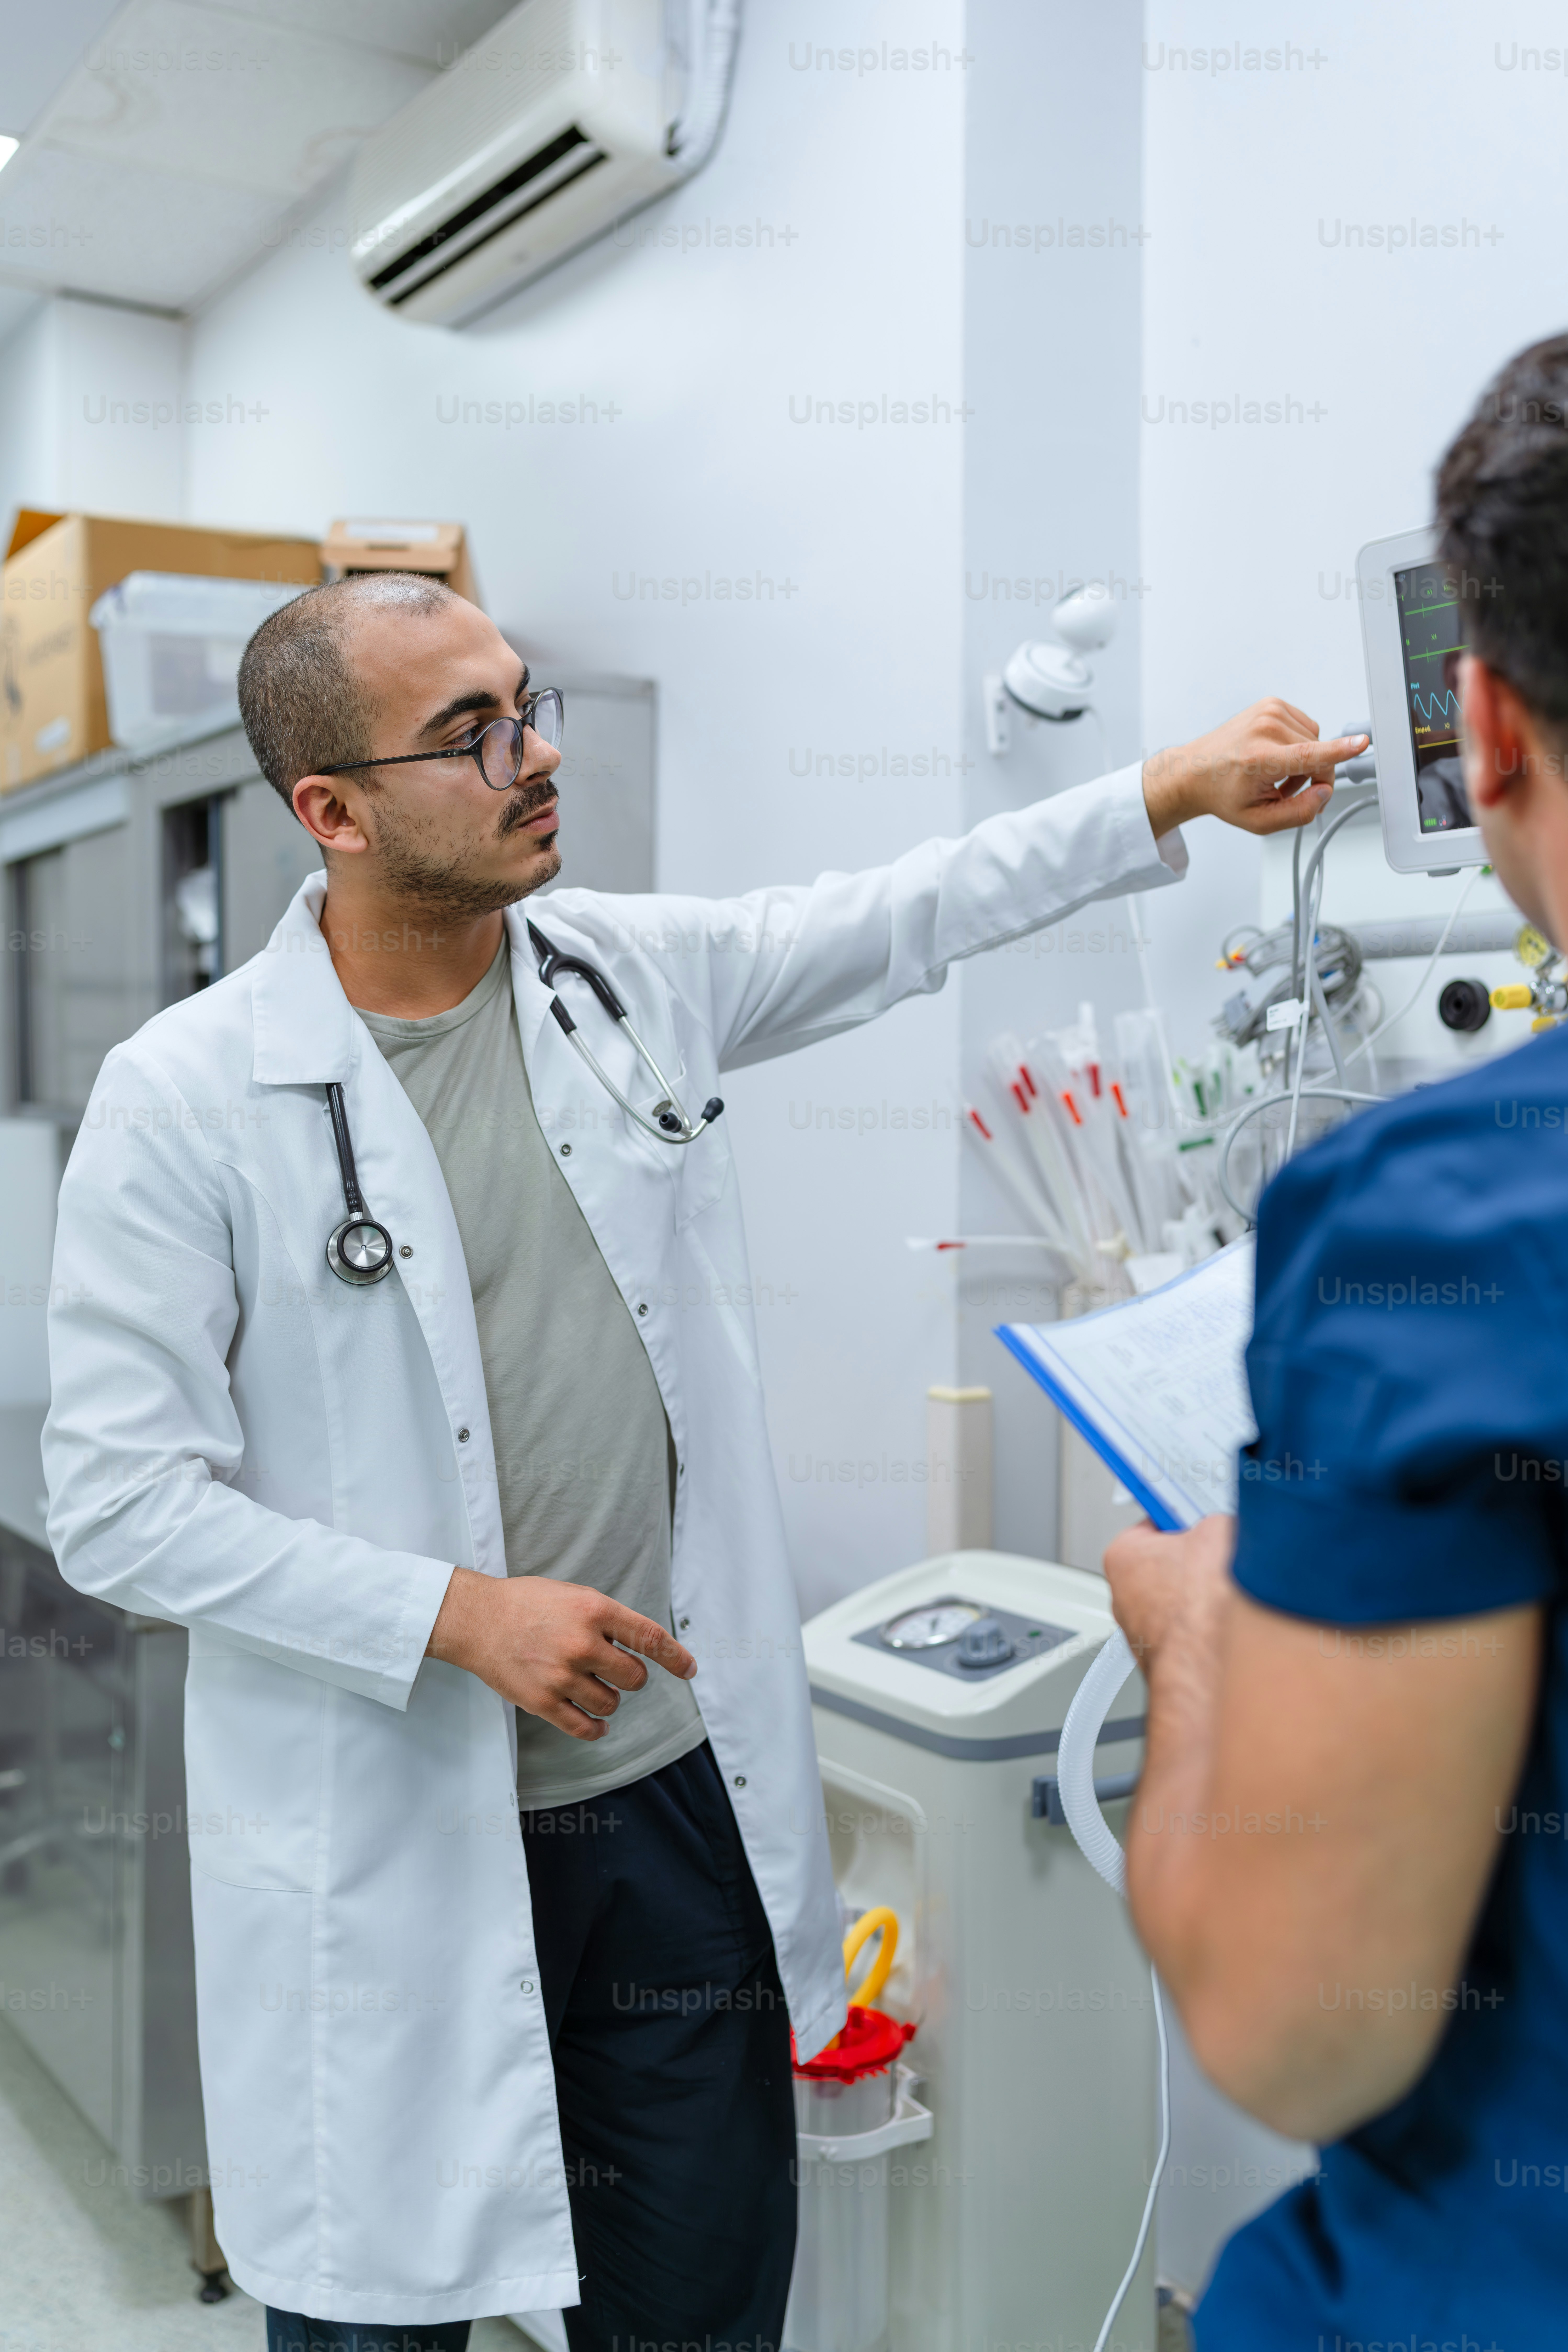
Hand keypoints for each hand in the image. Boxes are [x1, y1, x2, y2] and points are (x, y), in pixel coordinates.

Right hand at [426, 1568, 696, 1739]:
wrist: (478, 1619)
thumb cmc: (528, 1604)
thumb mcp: (574, 1596)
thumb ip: (607, 1620)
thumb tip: (639, 1647)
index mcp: (594, 1611)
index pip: (649, 1637)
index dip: (675, 1657)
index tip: (689, 1669)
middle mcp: (581, 1643)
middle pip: (634, 1677)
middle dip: (630, 1676)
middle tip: (611, 1669)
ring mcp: (561, 1675)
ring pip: (611, 1703)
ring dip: (608, 1699)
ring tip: (588, 1685)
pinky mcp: (542, 1701)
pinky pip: (584, 1728)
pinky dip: (596, 1729)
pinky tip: (596, 1723)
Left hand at [1101, 1514, 1234, 1670]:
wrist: (1207, 1664)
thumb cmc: (1197, 1606)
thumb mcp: (1217, 1531)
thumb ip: (1214, 1521)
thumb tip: (1225, 1525)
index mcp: (1123, 1554)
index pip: (1154, 1521)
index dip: (1184, 1515)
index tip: (1198, 1514)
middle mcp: (1124, 1593)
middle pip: (1168, 1559)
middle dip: (1196, 1557)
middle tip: (1218, 1556)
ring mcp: (1142, 1627)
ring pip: (1181, 1595)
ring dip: (1203, 1592)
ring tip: (1222, 1591)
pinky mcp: (1164, 1652)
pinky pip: (1189, 1624)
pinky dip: (1206, 1620)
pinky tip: (1220, 1619)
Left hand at [1142, 701, 1367, 837]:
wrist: (1194, 771)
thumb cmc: (1223, 794)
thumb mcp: (1258, 820)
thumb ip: (1297, 813)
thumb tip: (1324, 794)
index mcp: (1260, 758)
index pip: (1309, 755)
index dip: (1340, 751)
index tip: (1362, 743)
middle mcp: (1264, 729)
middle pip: (1319, 755)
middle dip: (1313, 777)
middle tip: (1285, 792)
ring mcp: (1268, 711)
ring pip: (1315, 740)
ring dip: (1305, 761)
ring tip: (1277, 776)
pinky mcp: (1272, 704)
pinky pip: (1305, 728)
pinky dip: (1298, 745)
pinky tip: (1277, 757)